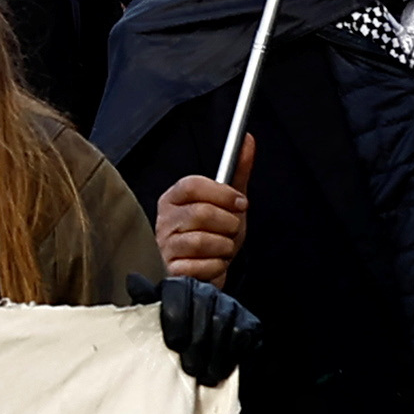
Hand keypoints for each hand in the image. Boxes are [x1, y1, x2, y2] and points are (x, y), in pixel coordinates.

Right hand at [152, 160, 249, 286]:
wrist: (208, 274)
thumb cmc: (214, 235)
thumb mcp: (229, 203)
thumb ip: (238, 172)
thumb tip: (248, 140)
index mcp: (174, 198)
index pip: (192, 185)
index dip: (221, 193)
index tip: (240, 202)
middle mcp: (165, 220)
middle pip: (201, 213)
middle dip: (228, 225)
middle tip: (231, 230)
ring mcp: (165, 246)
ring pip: (203, 242)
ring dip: (224, 248)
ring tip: (221, 249)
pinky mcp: (171, 271)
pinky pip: (203, 266)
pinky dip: (217, 267)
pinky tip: (213, 264)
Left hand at [155, 275, 256, 388]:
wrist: (205, 347)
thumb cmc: (173, 335)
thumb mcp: (153, 320)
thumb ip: (144, 303)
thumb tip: (132, 279)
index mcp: (180, 286)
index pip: (177, 292)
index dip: (176, 318)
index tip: (174, 344)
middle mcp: (207, 290)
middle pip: (203, 312)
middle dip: (196, 345)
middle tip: (189, 369)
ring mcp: (230, 305)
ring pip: (223, 324)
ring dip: (214, 355)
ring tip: (204, 375)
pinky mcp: (250, 321)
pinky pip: (243, 333)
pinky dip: (232, 353)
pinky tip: (222, 368)